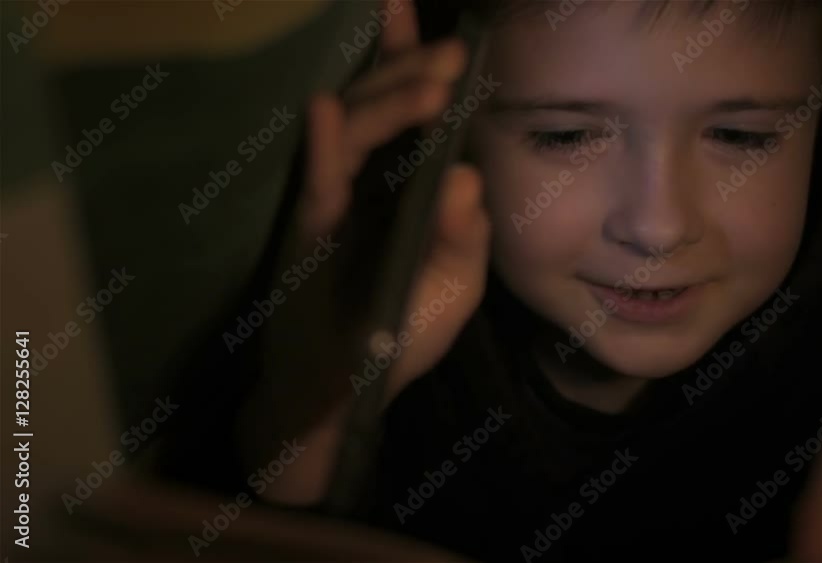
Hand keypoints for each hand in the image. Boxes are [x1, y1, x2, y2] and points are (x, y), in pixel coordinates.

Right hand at [242, 0, 490, 504]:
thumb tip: (467, 178)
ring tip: (428, 82)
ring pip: (357, 138)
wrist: (337, 393)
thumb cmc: (400, 336)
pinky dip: (326, 150)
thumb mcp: (452, 288)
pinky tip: (330, 110)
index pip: (416, 123)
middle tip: (450, 51)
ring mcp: (335, 205)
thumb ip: (464, 238)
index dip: (423, 74)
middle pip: (386, 114)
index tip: (449, 37)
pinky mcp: (306, 234)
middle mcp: (370, 186)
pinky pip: (318, 186)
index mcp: (407, 191)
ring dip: (388, 106)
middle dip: (414, 76)